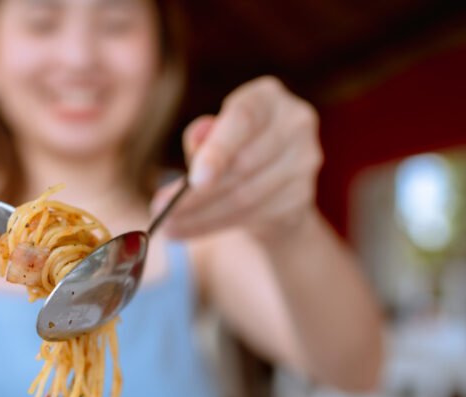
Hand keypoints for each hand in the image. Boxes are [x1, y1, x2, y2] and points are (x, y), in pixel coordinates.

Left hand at [156, 76, 322, 241]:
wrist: (272, 186)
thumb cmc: (232, 150)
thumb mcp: (212, 137)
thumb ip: (202, 137)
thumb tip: (198, 137)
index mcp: (268, 97)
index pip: (243, 120)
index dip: (218, 151)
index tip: (192, 180)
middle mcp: (295, 123)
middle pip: (243, 165)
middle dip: (196, 194)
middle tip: (160, 211)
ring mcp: (305, 161)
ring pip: (246, 197)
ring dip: (201, 216)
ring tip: (168, 226)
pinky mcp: (303, 196)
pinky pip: (254, 217)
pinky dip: (214, 226)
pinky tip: (188, 230)